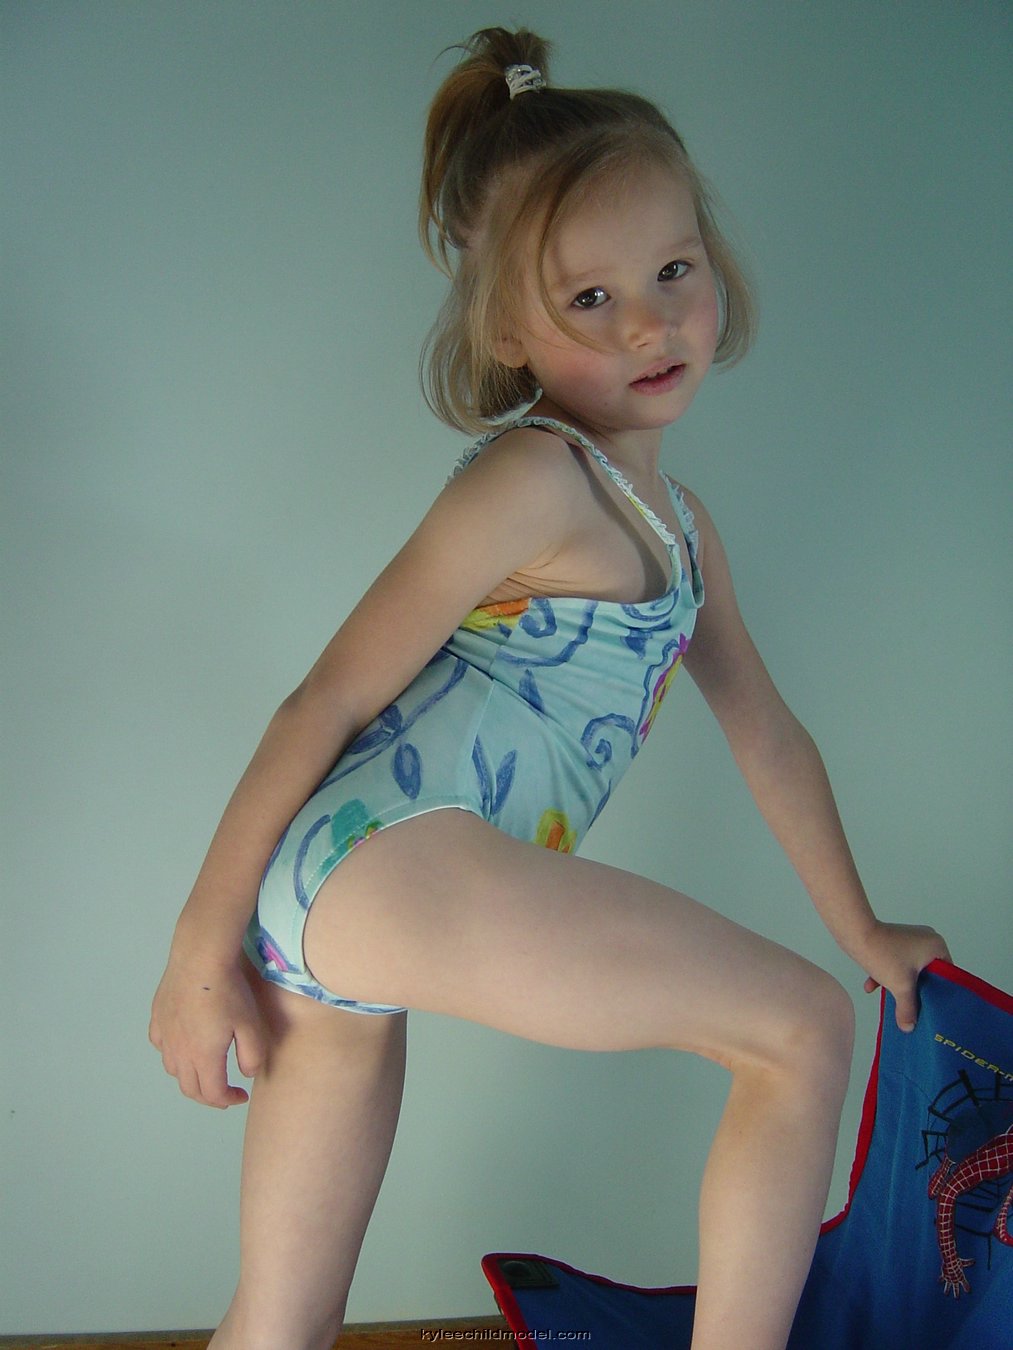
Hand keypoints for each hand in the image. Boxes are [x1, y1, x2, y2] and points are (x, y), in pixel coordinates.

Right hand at [149, 952, 266, 1107]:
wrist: (200, 957)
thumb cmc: (229, 991)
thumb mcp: (251, 1025)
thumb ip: (252, 1056)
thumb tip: (246, 1075)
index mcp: (202, 1057)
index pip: (212, 1094)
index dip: (228, 1101)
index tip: (241, 1096)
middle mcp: (179, 1051)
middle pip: (189, 1088)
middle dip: (209, 1096)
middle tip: (224, 1092)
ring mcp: (164, 1034)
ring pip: (173, 1069)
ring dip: (190, 1076)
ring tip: (206, 1069)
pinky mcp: (157, 1017)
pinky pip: (161, 1046)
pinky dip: (173, 1054)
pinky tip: (183, 1044)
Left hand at [854, 920, 951, 1031]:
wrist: (855, 933)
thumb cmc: (884, 954)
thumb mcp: (900, 986)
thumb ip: (908, 1009)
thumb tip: (908, 1028)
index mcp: (936, 946)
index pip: (947, 975)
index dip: (940, 992)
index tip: (933, 1007)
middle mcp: (926, 939)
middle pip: (927, 974)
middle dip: (916, 990)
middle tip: (914, 1006)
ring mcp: (909, 938)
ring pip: (909, 969)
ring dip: (898, 983)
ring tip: (891, 998)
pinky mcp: (892, 939)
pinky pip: (895, 961)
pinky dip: (886, 973)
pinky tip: (870, 987)